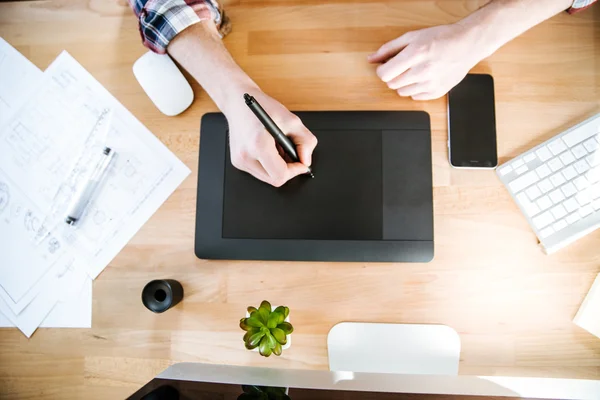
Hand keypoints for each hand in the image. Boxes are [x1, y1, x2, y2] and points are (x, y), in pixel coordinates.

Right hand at [225, 89, 317, 186]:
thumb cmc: (262, 107)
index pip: (280, 175)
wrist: (239, 102)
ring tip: (278, 148)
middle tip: (291, 154)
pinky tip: (269, 149)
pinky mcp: (238, 162)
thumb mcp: (291, 120)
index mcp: (258, 145)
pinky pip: (259, 171)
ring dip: (278, 167)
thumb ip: (305, 141)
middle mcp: (245, 156)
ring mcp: (240, 160)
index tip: (301, 163)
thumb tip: (306, 160)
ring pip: (267, 177)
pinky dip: (268, 164)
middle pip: (274, 180)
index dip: (295, 171)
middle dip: (287, 169)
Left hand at [368, 23, 484, 99]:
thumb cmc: (441, 38)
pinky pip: (415, 97)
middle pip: (392, 84)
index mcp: (415, 54)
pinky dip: (415, 89)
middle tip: (402, 67)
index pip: (385, 74)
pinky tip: (423, 77)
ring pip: (401, 92)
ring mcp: (431, 83)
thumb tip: (371, 59)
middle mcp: (423, 71)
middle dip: (393, 76)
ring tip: (414, 71)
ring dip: (403, 83)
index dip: (382, 70)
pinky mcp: (437, 92)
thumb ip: (389, 49)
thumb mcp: (412, 37)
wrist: (467, 44)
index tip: (386, 67)